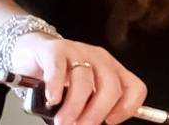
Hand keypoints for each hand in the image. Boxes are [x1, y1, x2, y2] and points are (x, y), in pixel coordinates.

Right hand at [12, 33, 145, 124]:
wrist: (33, 53)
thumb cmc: (61, 79)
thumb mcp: (84, 94)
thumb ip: (92, 107)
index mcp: (112, 70)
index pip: (135, 87)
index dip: (127, 108)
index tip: (110, 121)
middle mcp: (99, 59)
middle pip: (110, 85)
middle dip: (96, 112)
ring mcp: (77, 52)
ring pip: (83, 80)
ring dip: (73, 106)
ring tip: (62, 121)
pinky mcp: (54, 50)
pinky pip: (58, 68)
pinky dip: (56, 86)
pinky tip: (52, 99)